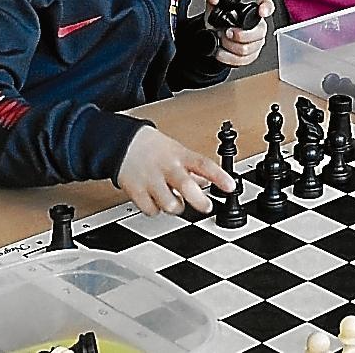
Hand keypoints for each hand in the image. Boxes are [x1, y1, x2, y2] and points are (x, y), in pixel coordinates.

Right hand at [116, 126, 233, 215]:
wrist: (123, 144)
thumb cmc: (155, 148)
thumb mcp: (178, 152)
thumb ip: (194, 169)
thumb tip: (209, 183)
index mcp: (180, 155)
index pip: (203, 165)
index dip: (219, 177)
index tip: (231, 187)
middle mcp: (167, 168)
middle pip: (185, 185)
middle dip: (199, 200)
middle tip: (206, 206)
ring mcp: (151, 180)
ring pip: (169, 204)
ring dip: (175, 207)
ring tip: (174, 201)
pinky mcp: (136, 191)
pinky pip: (151, 210)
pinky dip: (156, 210)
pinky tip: (156, 201)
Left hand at [205, 0, 274, 66]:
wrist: (213, 39)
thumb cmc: (219, 22)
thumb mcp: (214, 7)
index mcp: (252, 12)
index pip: (267, 6)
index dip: (267, 8)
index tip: (262, 11)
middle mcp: (258, 28)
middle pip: (258, 33)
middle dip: (240, 34)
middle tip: (227, 32)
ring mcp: (255, 43)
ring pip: (248, 48)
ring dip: (230, 46)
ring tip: (221, 41)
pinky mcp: (250, 57)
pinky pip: (242, 60)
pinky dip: (227, 56)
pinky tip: (221, 51)